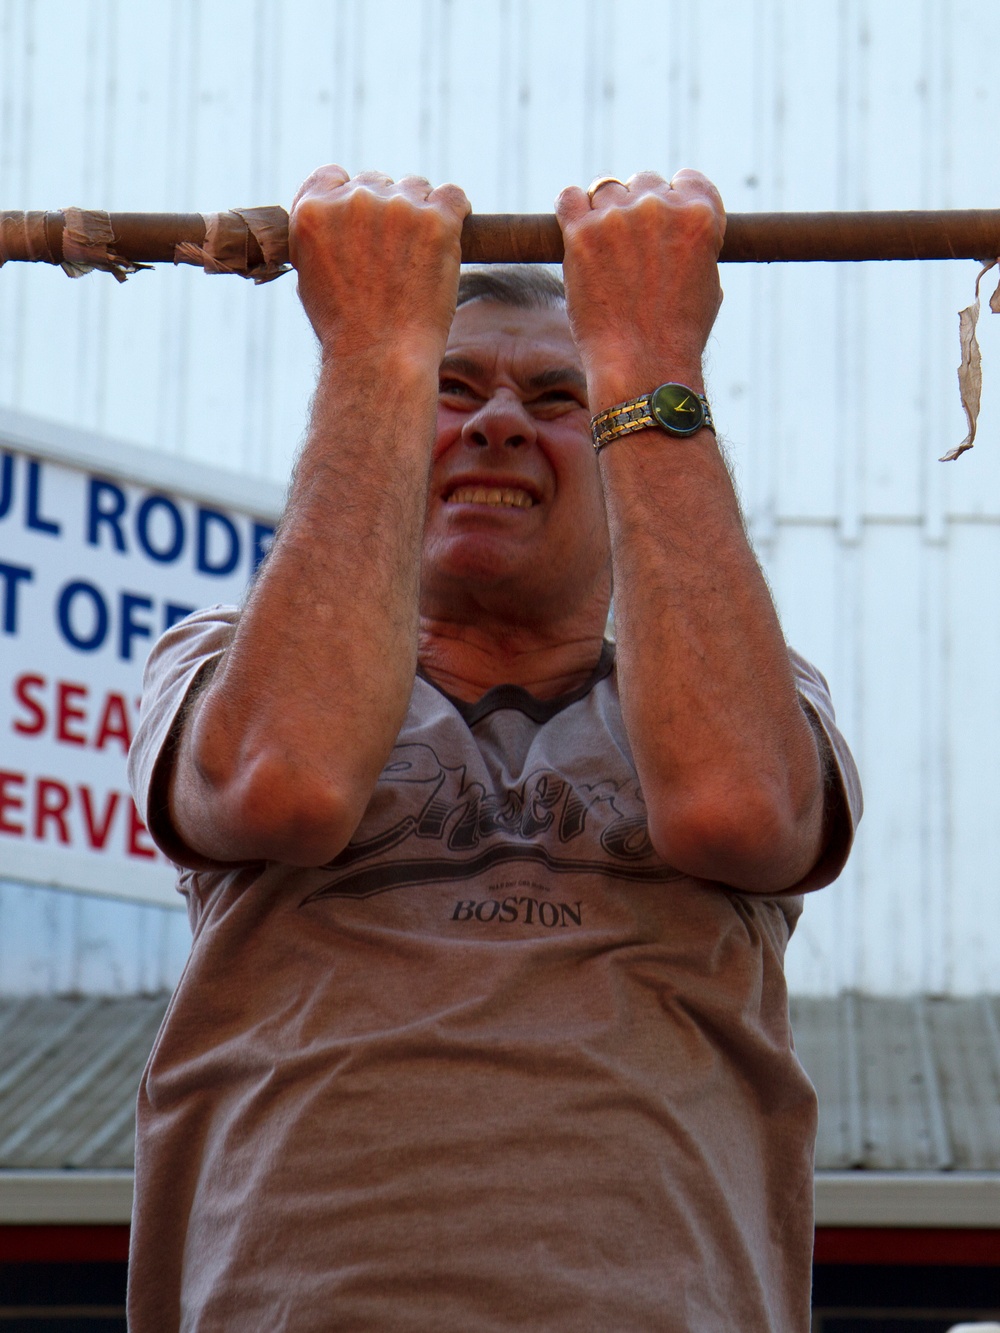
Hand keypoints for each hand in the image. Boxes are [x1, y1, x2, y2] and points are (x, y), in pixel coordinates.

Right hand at [289, 165, 470, 365]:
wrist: (381, 359)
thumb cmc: (346, 331)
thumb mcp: (310, 279)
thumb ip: (322, 237)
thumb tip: (342, 216)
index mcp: (312, 212)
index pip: (332, 177)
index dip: (348, 198)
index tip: (362, 223)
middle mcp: (353, 201)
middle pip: (377, 182)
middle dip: (387, 212)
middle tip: (395, 256)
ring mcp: (397, 207)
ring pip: (416, 189)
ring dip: (421, 214)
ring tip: (419, 260)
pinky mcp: (437, 221)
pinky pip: (453, 196)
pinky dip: (455, 211)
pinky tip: (450, 237)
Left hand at [555, 170, 725, 403]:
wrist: (642, 365)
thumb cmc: (678, 335)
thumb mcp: (708, 284)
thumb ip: (696, 246)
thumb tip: (677, 233)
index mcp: (700, 215)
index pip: (686, 180)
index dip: (674, 199)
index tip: (663, 221)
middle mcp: (660, 207)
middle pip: (645, 182)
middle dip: (638, 208)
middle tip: (630, 246)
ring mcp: (617, 218)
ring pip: (606, 190)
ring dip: (604, 212)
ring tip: (604, 251)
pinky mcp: (581, 233)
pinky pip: (568, 198)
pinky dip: (570, 208)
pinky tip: (575, 230)